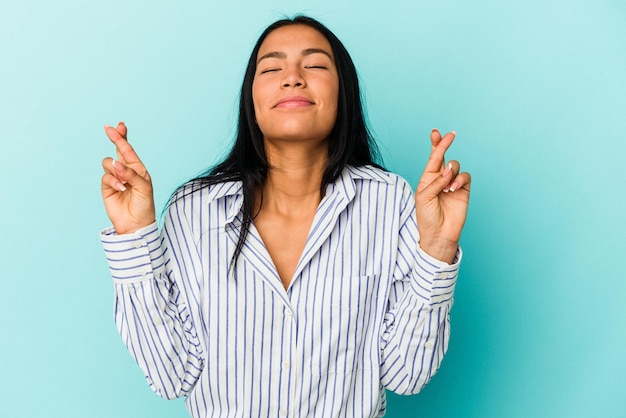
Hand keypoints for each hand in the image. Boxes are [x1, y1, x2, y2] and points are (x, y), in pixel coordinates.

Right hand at [101, 122, 155, 234]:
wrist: (136, 224)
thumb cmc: (144, 206)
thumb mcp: (144, 187)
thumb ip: (131, 174)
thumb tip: (116, 163)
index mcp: (138, 169)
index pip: (129, 150)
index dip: (123, 137)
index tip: (119, 125)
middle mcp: (126, 171)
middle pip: (118, 150)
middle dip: (115, 138)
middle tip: (109, 129)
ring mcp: (115, 179)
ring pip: (108, 163)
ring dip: (115, 169)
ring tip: (124, 182)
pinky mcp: (107, 187)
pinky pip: (105, 177)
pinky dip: (112, 181)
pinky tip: (121, 189)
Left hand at [415, 129, 470, 263]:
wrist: (439, 234)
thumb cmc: (427, 217)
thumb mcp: (424, 197)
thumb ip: (436, 181)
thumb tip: (449, 168)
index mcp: (427, 178)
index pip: (432, 158)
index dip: (435, 144)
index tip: (436, 132)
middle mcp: (440, 179)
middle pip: (444, 156)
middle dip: (445, 145)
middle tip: (450, 135)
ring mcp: (452, 184)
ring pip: (456, 166)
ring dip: (452, 173)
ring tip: (446, 187)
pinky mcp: (463, 191)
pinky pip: (465, 177)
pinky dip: (460, 179)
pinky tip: (453, 189)